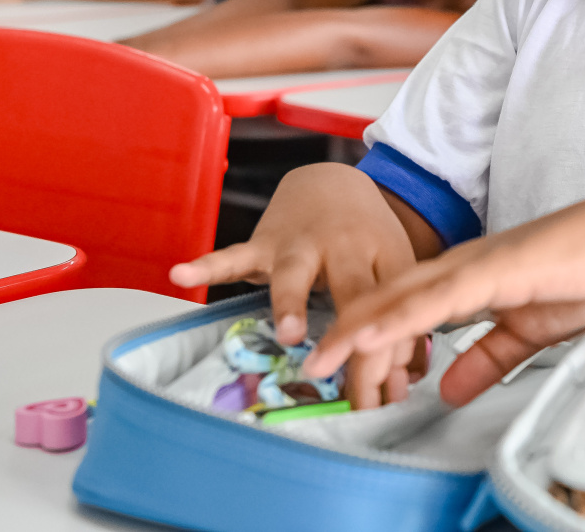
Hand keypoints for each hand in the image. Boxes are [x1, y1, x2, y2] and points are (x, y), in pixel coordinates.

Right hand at [169, 163, 422, 408]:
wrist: (333, 181)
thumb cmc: (366, 240)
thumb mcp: (394, 273)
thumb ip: (399, 328)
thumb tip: (402, 388)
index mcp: (387, 258)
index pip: (392, 312)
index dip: (388, 358)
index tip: (383, 403)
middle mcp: (347, 249)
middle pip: (353, 295)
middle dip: (352, 338)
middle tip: (351, 384)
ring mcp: (304, 245)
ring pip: (296, 273)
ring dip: (293, 304)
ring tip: (290, 336)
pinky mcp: (265, 243)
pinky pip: (234, 256)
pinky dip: (209, 265)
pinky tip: (181, 275)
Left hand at [301, 176, 584, 406]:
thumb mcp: (535, 329)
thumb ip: (490, 356)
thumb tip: (449, 390)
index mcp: (471, 277)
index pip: (405, 307)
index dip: (364, 334)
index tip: (332, 365)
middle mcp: (464, 264)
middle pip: (390, 299)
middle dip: (343, 333)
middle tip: (304, 366)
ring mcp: (479, 261)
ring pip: (404, 297)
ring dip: (358, 328)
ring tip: (318, 357)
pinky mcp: (500, 266)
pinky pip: (440, 296)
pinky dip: (401, 317)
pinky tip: (372, 333)